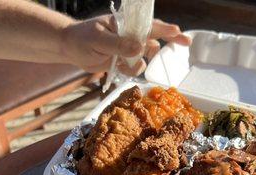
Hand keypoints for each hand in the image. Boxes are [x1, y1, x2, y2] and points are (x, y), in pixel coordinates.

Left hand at [62, 16, 191, 75]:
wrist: (69, 48)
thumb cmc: (82, 38)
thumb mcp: (99, 40)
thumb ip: (119, 45)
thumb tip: (140, 49)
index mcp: (125, 24)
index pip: (148, 25)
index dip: (164, 29)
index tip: (177, 32)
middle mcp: (130, 35)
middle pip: (155, 38)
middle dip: (170, 41)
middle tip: (186, 43)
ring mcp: (127, 48)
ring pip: (145, 57)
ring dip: (140, 63)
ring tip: (123, 63)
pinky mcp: (123, 61)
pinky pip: (135, 68)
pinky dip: (130, 70)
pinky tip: (118, 68)